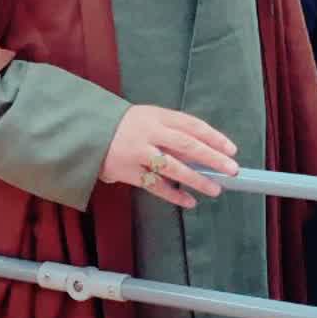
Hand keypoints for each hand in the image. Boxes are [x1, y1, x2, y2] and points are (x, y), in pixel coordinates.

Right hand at [101, 105, 237, 209]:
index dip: (213, 137)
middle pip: (187, 145)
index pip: (192, 125)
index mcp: (157, 116)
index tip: (231, 149)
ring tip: (215, 189)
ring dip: (197, 180)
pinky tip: (189, 201)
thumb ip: (171, 132)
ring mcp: (138, 152)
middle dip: (212, 157)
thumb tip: (203, 153)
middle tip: (231, 169)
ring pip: (173, 167)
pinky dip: (173, 194)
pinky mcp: (127, 171)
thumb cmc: (123, 127)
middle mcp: (149, 132)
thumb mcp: (147, 119)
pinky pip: (155, 185)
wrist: (85, 132)